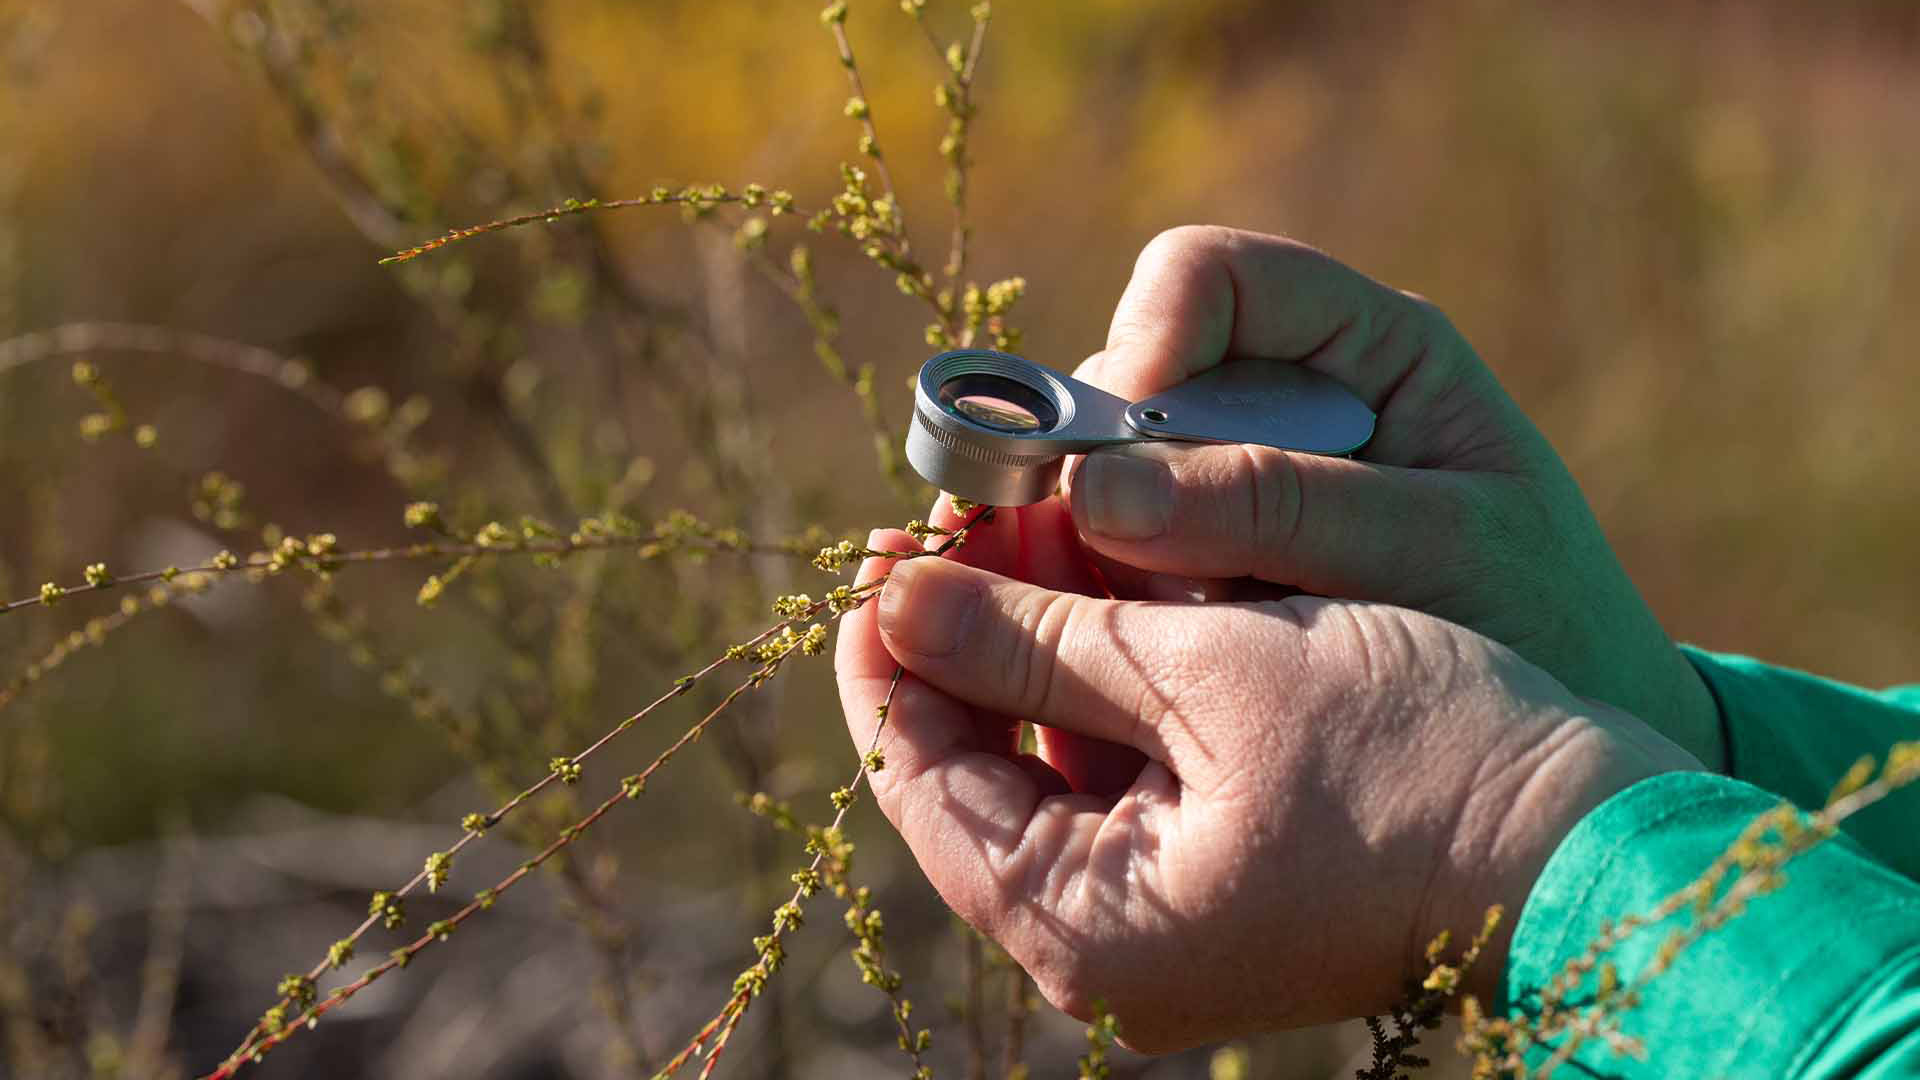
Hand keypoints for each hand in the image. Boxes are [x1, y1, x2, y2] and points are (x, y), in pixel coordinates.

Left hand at [835, 506, 1700, 1051]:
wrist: (1595, 838)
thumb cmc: (1422, 757)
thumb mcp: (1212, 672)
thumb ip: (1039, 638)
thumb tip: (903, 596)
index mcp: (1084, 930)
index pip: (916, 777)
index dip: (889, 648)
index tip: (891, 539)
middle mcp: (1101, 957)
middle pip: (972, 772)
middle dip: (972, 631)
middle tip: (977, 508)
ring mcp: (1157, 930)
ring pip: (1041, 767)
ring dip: (1039, 644)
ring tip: (1043, 522)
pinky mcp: (1209, 892)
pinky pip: (1113, 781)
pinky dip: (1105, 685)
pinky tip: (1113, 585)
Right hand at [1061, 226, 1723, 768]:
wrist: (1551, 759)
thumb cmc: (1542, 626)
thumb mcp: (1439, 552)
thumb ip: (1285, 509)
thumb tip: (1104, 492)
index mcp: (1364, 344)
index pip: (1207, 278)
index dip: (1146, 342)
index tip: (1120, 459)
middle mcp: (1279, 397)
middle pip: (1129, 380)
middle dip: (1114, 472)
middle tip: (1148, 582)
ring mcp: (1229, 484)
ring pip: (1101, 475)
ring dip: (1110, 552)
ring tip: (1196, 634)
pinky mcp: (1194, 568)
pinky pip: (1105, 558)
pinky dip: (1113, 603)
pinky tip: (1173, 659)